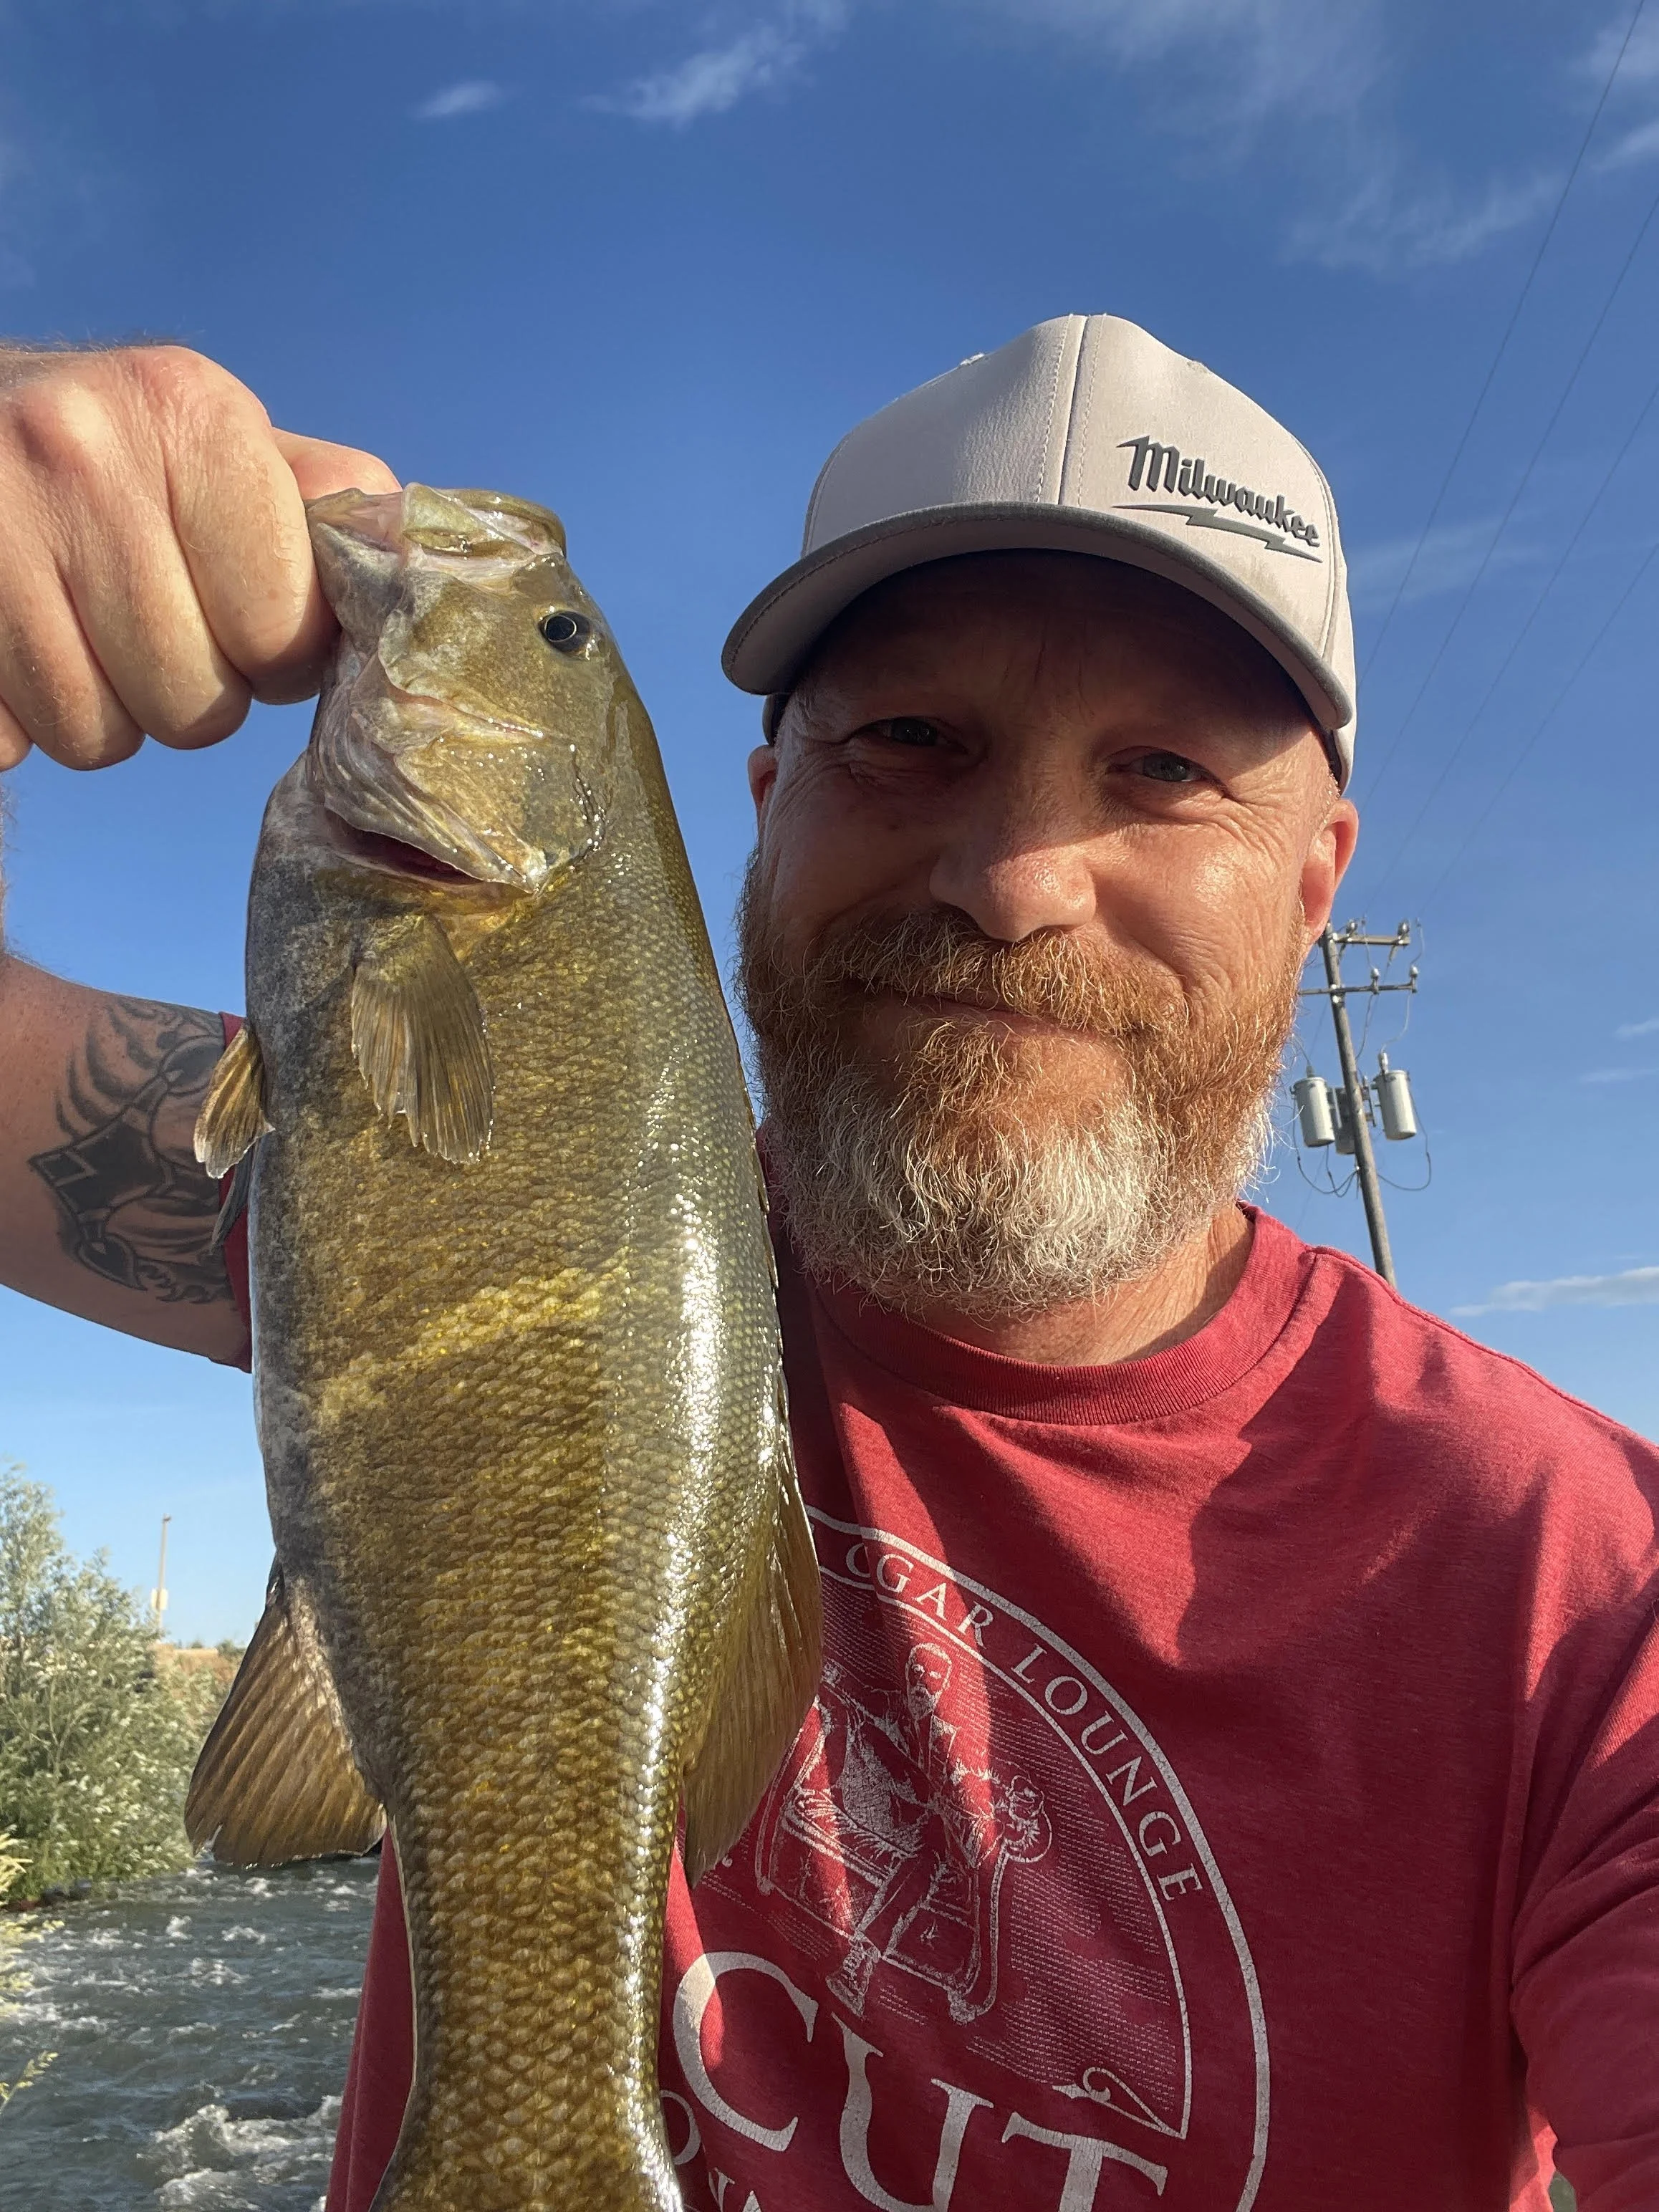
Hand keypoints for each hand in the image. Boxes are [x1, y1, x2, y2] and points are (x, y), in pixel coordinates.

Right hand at [0, 345, 398, 770]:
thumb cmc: (115, 451)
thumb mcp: (219, 439)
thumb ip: (322, 498)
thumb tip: (408, 561)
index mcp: (187, 408)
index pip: (282, 630)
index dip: (277, 655)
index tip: (247, 624)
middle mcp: (80, 448)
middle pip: (193, 702)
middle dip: (191, 695)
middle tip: (158, 633)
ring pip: (96, 735)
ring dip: (107, 716)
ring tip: (88, 637)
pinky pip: (13, 740)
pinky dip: (24, 722)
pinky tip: (23, 645)